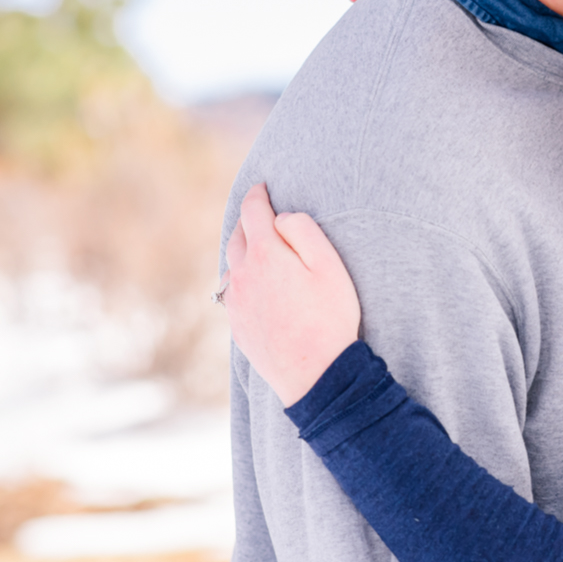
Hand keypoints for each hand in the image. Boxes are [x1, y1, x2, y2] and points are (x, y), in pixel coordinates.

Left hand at [222, 185, 360, 405]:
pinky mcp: (237, 325)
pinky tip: (257, 285)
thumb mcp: (330, 265)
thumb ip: (304, 230)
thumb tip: (280, 218)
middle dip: (248, 220)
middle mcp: (242, 275)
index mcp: (265, 254)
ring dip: (243, 251)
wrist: (315, 374)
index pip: (253, 211)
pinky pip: (234, 292)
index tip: (263, 187)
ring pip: (232, 265)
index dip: (258, 194)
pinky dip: (243, 280)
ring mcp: (236, 302)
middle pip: (238, 236)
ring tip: (258, 248)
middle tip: (261, 213)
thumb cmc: (330, 317)